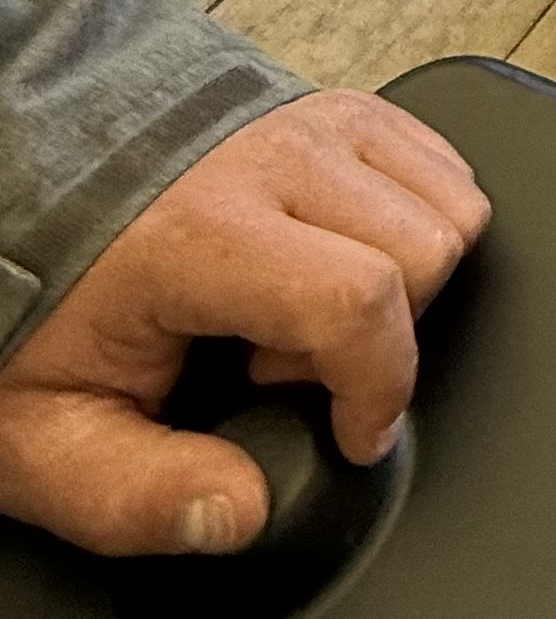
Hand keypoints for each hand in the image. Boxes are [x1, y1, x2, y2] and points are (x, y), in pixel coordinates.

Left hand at [0, 95, 488, 554]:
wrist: (23, 191)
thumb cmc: (40, 307)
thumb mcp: (46, 438)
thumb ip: (134, 495)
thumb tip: (240, 512)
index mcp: (198, 234)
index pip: (356, 298)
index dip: (379, 387)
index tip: (353, 434)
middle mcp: (267, 158)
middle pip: (424, 250)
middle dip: (384, 337)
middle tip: (292, 368)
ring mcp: (308, 121)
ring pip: (450, 201)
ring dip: (408, 277)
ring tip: (308, 310)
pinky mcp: (335, 107)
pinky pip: (440, 163)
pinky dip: (416, 223)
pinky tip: (333, 261)